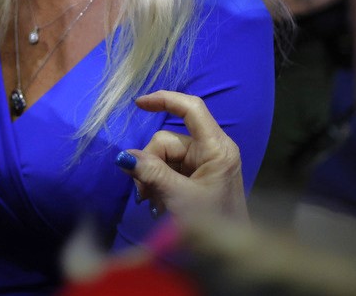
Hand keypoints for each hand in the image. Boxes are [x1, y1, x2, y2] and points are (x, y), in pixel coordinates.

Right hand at [116, 91, 247, 219]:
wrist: (230, 255)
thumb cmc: (213, 225)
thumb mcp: (178, 197)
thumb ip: (152, 174)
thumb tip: (124, 156)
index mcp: (217, 148)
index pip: (191, 109)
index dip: (165, 99)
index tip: (139, 104)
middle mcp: (212, 150)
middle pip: (168, 140)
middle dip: (150, 163)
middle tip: (143, 194)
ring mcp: (204, 163)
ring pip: (164, 156)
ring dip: (152, 177)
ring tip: (151, 202)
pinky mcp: (197, 176)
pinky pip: (169, 169)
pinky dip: (159, 183)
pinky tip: (159, 202)